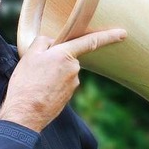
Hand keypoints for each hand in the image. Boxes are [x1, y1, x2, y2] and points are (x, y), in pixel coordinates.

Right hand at [0, 29, 126, 131]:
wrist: (24, 114)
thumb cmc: (25, 83)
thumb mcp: (29, 55)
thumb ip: (43, 41)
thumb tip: (53, 42)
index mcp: (65, 55)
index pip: (90, 41)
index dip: (108, 36)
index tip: (123, 34)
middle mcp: (74, 69)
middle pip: (68, 57)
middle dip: (55, 60)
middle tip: (36, 69)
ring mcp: (73, 84)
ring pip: (64, 71)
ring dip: (52, 74)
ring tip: (36, 82)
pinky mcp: (70, 96)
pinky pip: (62, 83)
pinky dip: (52, 85)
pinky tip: (40, 90)